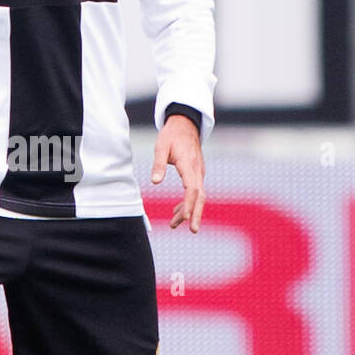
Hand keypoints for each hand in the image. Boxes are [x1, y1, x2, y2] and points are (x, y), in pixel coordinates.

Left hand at [150, 115, 205, 232]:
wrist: (185, 124)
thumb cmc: (171, 135)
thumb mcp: (161, 147)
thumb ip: (158, 164)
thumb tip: (155, 182)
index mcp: (188, 165)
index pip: (192, 189)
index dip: (189, 205)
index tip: (185, 218)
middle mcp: (197, 170)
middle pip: (200, 196)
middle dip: (195, 213)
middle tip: (192, 230)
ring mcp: (198, 172)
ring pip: (197, 195)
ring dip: (188, 210)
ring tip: (175, 224)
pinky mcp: (196, 173)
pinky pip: (195, 191)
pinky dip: (187, 202)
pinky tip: (177, 211)